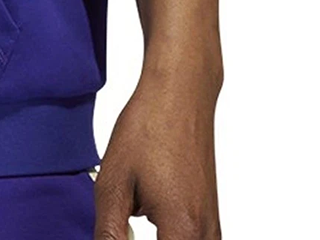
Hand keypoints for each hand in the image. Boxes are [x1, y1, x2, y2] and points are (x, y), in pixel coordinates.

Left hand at [93, 64, 221, 239]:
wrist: (180, 94)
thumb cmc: (148, 130)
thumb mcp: (112, 187)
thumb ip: (108, 235)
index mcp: (183, 232)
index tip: (115, 237)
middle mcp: (206, 234)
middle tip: (119, 231)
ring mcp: (212, 226)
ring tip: (125, 228)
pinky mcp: (209, 216)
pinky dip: (169, 238)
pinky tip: (144, 228)